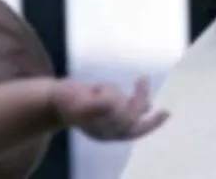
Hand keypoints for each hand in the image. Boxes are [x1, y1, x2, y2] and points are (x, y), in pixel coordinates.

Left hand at [51, 77, 167, 140]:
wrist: (48, 102)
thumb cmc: (79, 103)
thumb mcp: (104, 107)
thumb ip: (125, 107)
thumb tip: (148, 104)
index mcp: (109, 134)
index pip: (136, 131)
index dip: (153, 123)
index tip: (166, 112)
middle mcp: (102, 132)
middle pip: (131, 120)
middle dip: (139, 101)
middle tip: (142, 81)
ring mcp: (93, 122)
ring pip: (119, 105)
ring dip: (113, 91)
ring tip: (100, 87)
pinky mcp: (83, 109)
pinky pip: (103, 100)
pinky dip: (104, 91)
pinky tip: (96, 88)